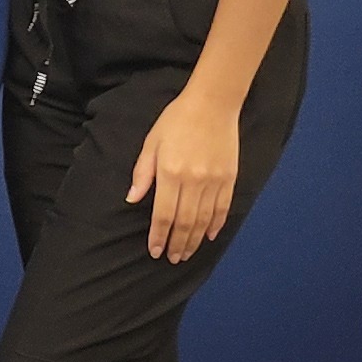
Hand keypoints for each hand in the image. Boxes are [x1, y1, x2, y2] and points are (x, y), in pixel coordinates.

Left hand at [125, 86, 241, 263]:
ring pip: (204, 220)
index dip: (158, 236)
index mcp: (170, 173)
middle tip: (172, 258)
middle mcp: (193, 181)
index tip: (155, 251)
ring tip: (186, 254)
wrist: (213, 103)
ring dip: (194, 240)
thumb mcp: (152, 143)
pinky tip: (209, 237)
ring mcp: (214, 181)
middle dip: (177, 244)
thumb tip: (132, 199)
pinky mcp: (229, 178)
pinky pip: (223, 208)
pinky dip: (216, 225)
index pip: (163, 214)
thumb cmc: (177, 120)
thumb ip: (142, 173)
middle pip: (184, 222)